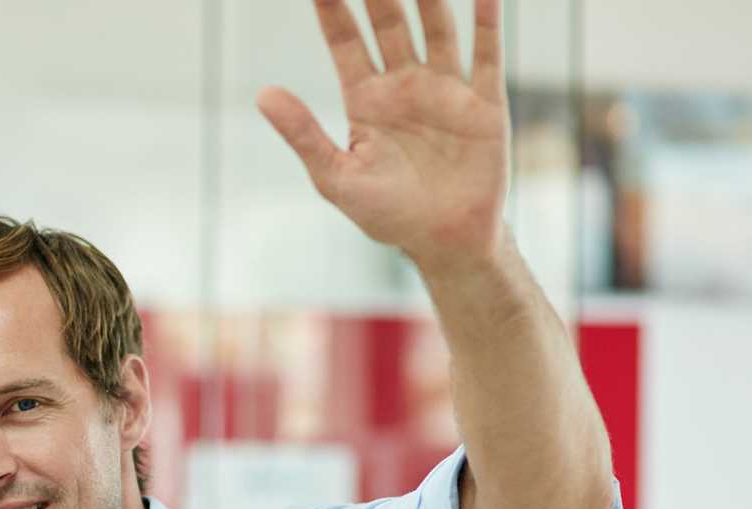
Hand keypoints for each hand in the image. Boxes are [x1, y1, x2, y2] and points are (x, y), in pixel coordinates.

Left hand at [257, 0, 508, 273]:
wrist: (443, 242)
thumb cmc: (386, 214)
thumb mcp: (335, 176)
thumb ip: (303, 133)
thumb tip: (263, 93)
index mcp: (365, 101)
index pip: (345, 42)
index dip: (333, 8)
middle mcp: (405, 84)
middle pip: (389, 22)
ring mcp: (446, 89)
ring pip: (436, 27)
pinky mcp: (484, 102)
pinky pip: (486, 54)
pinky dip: (488, 21)